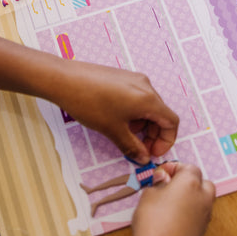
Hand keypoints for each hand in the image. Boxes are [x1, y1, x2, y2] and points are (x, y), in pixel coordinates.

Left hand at [51, 61, 178, 163]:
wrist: (65, 80)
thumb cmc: (89, 103)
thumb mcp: (113, 130)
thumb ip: (132, 147)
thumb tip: (143, 158)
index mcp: (148, 98)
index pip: (171, 122)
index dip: (166, 141)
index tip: (151, 153)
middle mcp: (144, 85)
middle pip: (160, 113)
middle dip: (152, 134)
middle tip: (138, 149)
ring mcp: (133, 78)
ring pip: (148, 105)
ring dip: (142, 124)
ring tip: (123, 134)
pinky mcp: (121, 77)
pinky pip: (136, 97)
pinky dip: (133, 112)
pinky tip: (116, 119)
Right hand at [126, 163, 214, 235]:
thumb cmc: (153, 223)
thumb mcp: (148, 194)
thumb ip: (158, 182)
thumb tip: (162, 179)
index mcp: (190, 183)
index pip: (189, 167)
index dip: (174, 167)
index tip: (162, 173)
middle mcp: (203, 198)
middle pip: (203, 182)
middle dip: (189, 181)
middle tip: (170, 185)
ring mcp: (205, 217)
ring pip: (204, 200)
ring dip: (192, 197)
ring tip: (171, 202)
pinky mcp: (202, 233)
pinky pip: (200, 215)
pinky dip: (191, 212)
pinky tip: (174, 217)